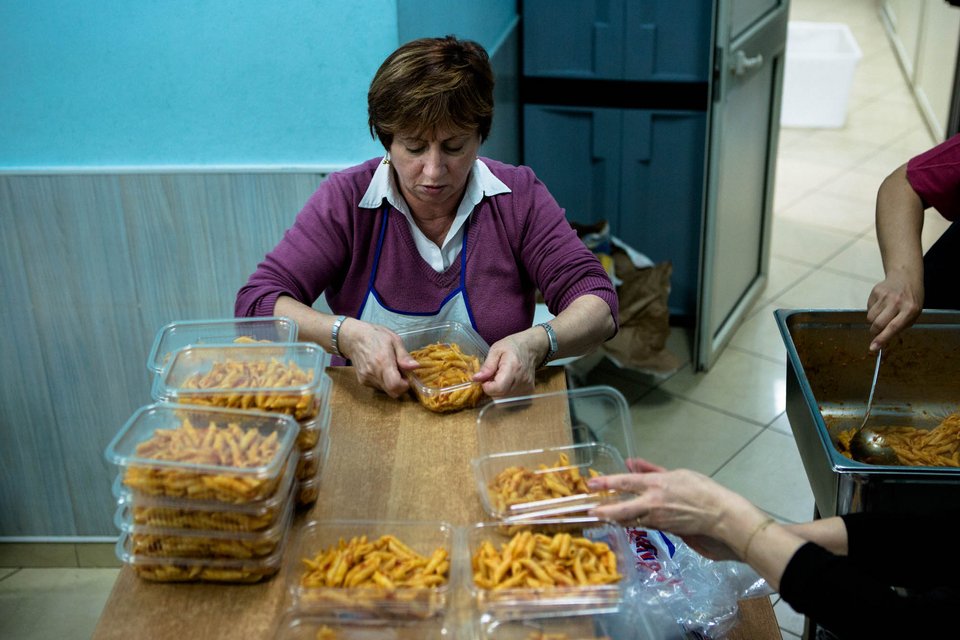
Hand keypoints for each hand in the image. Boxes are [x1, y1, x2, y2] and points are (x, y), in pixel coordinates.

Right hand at [338, 319, 419, 397]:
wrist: (353, 338)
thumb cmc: (376, 336)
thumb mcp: (394, 340)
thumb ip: (404, 356)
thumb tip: (415, 367)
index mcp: (383, 362)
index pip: (395, 385)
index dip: (405, 385)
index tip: (407, 378)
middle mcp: (373, 373)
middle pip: (392, 392)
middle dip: (400, 386)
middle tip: (401, 373)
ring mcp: (366, 379)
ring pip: (386, 391)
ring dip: (392, 384)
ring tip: (390, 368)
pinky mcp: (362, 381)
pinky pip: (378, 387)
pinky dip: (384, 382)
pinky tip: (381, 370)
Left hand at [472, 330, 542, 397]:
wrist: (531, 348)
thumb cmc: (512, 346)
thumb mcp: (496, 350)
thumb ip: (487, 366)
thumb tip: (475, 379)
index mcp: (513, 368)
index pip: (498, 388)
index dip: (487, 386)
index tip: (485, 379)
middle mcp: (522, 380)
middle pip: (500, 395)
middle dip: (491, 388)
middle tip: (492, 376)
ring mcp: (527, 387)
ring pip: (505, 398)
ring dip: (498, 390)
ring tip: (500, 377)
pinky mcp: (529, 391)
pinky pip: (511, 398)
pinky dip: (505, 392)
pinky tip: (507, 381)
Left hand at [587, 458, 753, 540]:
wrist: (719, 515)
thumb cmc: (700, 489)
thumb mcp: (676, 473)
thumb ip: (651, 469)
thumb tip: (631, 462)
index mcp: (656, 484)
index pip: (626, 483)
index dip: (607, 483)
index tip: (592, 483)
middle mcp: (652, 503)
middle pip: (622, 510)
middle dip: (604, 511)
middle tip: (589, 511)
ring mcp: (657, 519)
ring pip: (629, 520)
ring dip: (615, 518)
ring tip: (601, 515)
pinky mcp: (662, 529)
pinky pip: (641, 524)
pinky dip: (630, 521)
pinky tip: (622, 520)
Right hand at [866, 269, 922, 350]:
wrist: (905, 277)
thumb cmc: (911, 299)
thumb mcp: (914, 314)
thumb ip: (900, 327)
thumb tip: (883, 341)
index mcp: (910, 309)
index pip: (893, 327)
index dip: (882, 339)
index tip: (873, 348)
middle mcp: (897, 302)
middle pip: (878, 323)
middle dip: (874, 332)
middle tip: (875, 333)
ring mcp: (885, 296)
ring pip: (870, 317)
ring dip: (873, 321)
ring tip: (882, 315)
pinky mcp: (876, 291)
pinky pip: (868, 308)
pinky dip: (873, 310)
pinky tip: (881, 305)